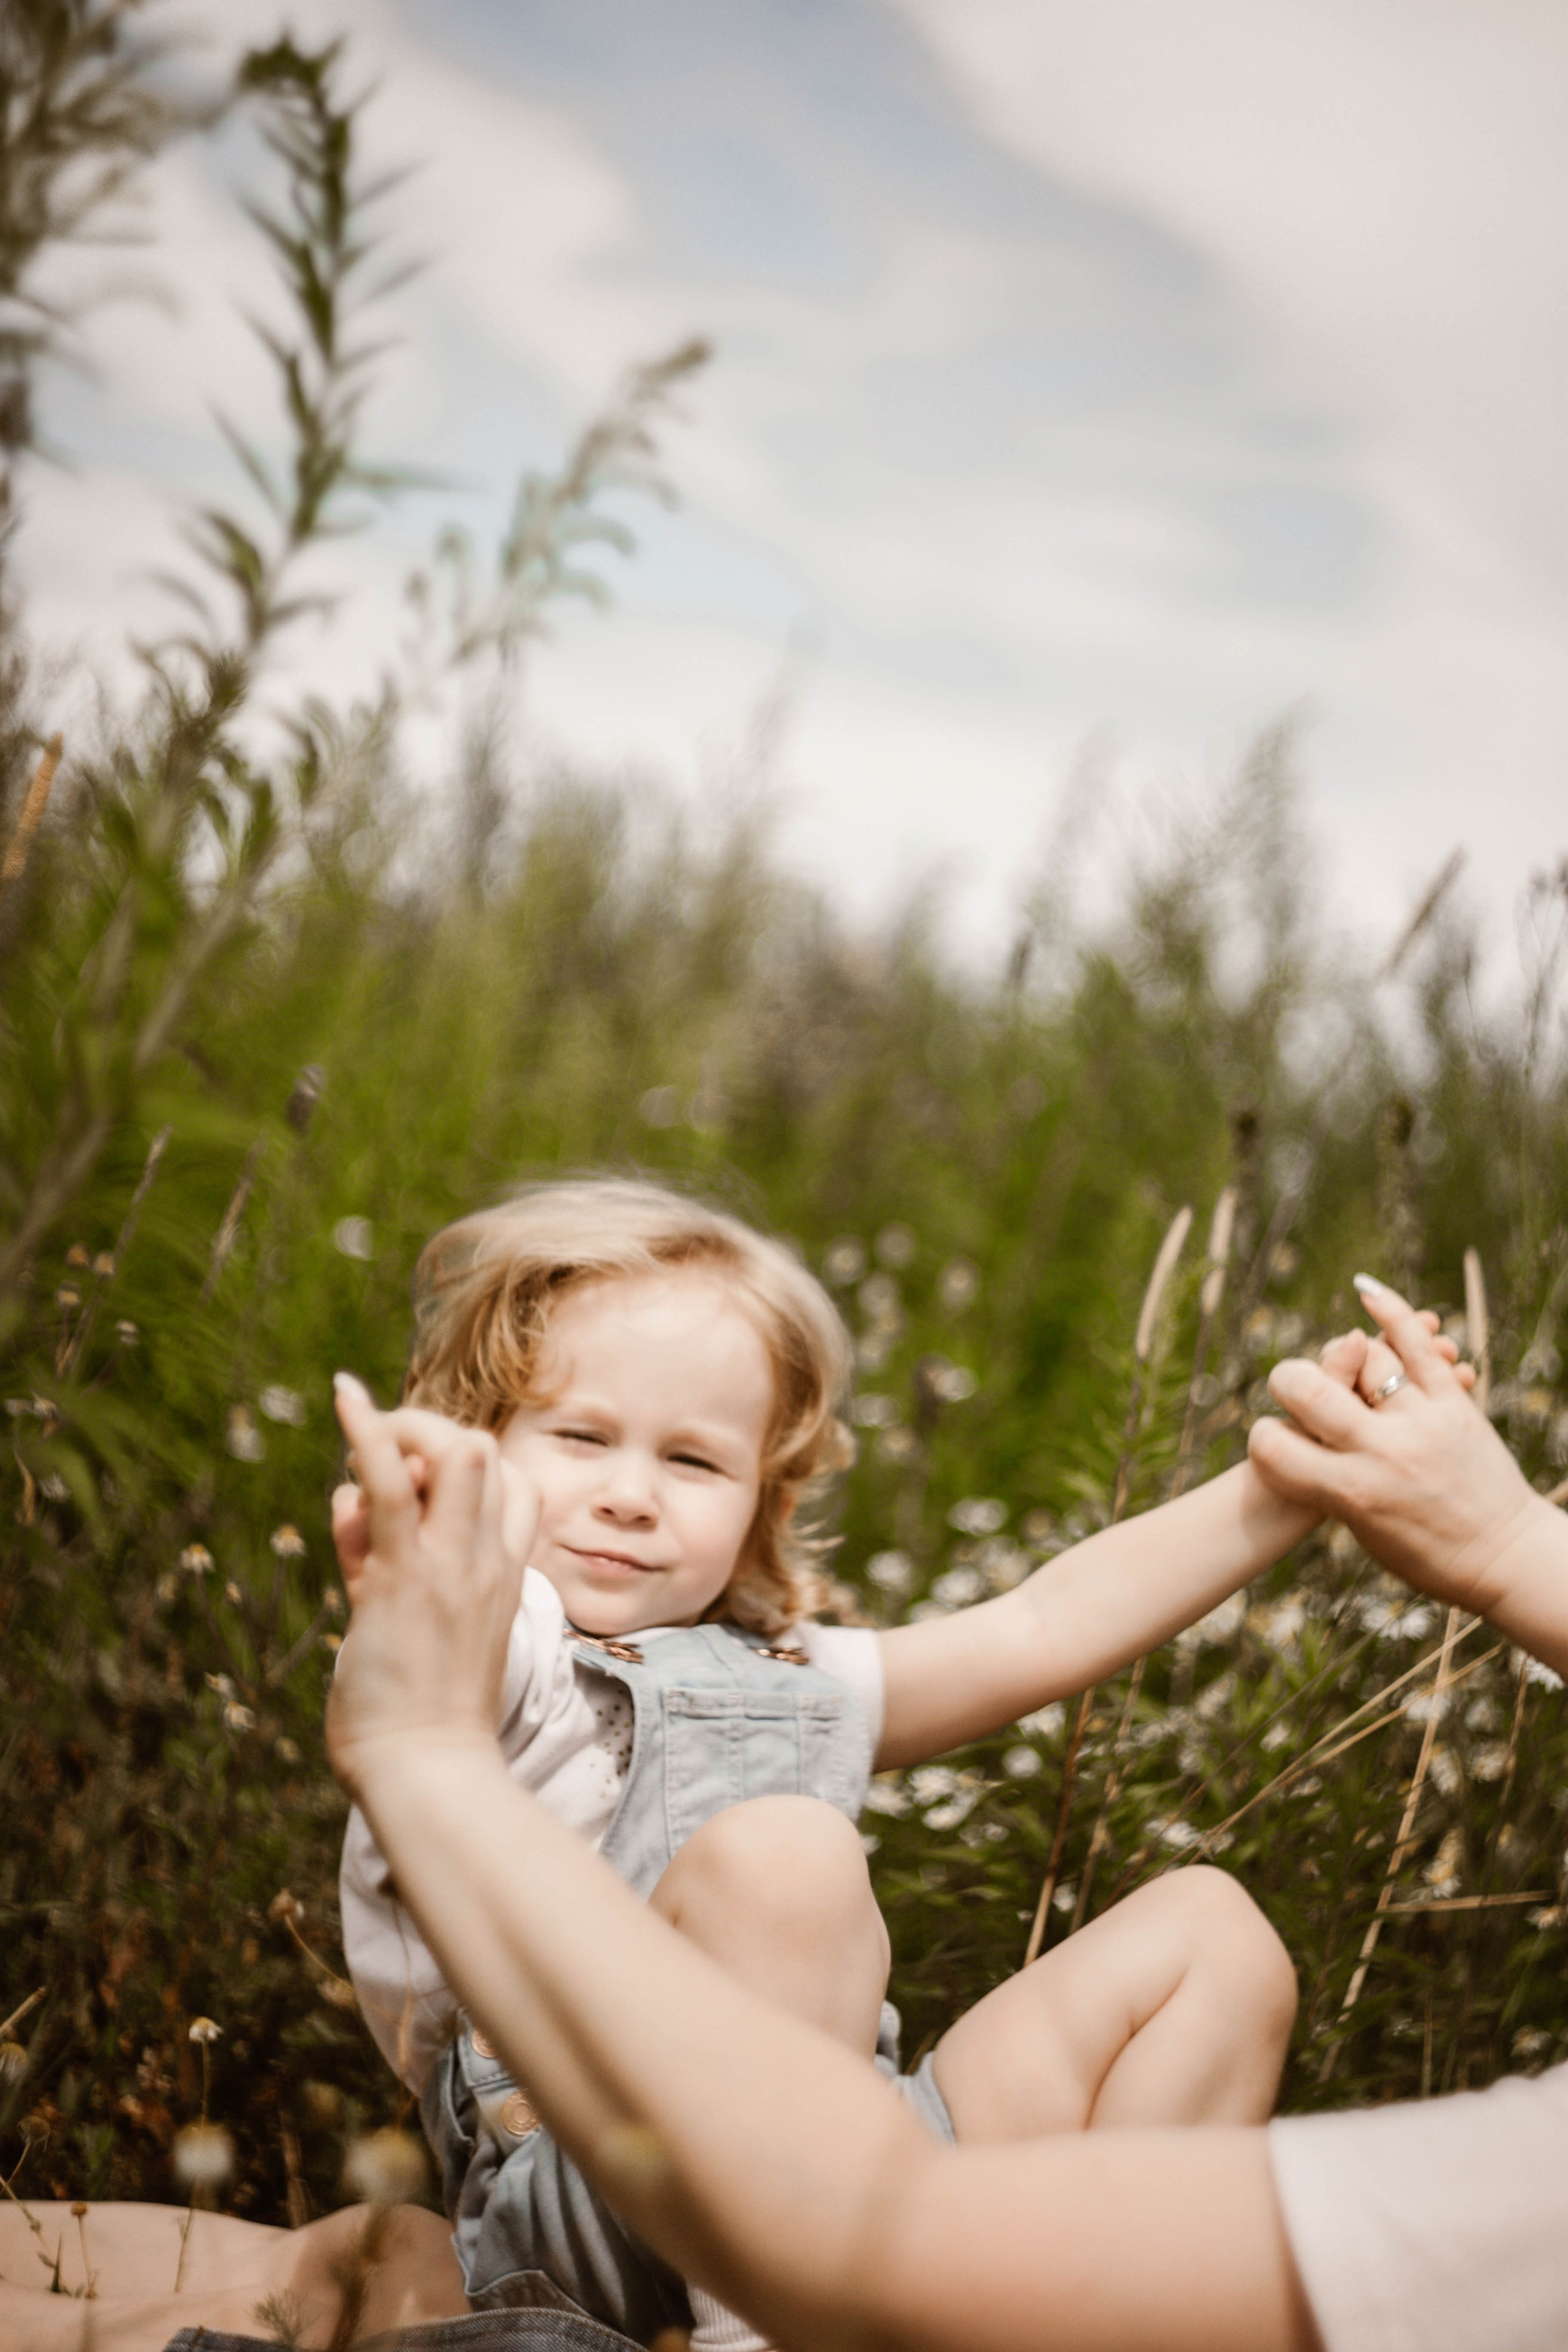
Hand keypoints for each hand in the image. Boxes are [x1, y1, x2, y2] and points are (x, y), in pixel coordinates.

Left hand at [325, 1376, 530, 1803]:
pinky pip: (390, 1484)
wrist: (429, 1771)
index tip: (416, 1489)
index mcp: (501, 1576)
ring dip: (402, 1434)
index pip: (512, 1486)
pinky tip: (346, 1395)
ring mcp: (451, 1564)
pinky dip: (365, 1431)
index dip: (465, 1468)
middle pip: (484, 1453)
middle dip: (429, 1436)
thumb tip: (352, 1512)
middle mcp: (486, 1560)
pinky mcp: (403, 1576)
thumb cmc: (422, 1719)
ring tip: (361, 1451)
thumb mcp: (414, 1630)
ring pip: (453, 1452)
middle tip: (382, 1466)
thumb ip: (386, 1566)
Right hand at [1248, 1278, 1541, 1619]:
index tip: (1271, 1439)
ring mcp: (1421, 1424)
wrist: (1505, 1556)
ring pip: (1364, 1360)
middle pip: (1309, 1391)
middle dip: (1286, 1381)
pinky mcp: (1454, 1405)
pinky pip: (1418, 1347)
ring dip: (1342, 1357)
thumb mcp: (1363, 1532)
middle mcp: (1382, 1454)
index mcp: (1350, 1494)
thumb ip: (1326, 1485)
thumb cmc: (1427, 1556)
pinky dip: (1393, 1314)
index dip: (1262, 1439)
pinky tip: (1365, 1294)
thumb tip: (1295, 1439)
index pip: (1273, 1449)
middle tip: (1288, 1385)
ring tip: (1336, 1360)